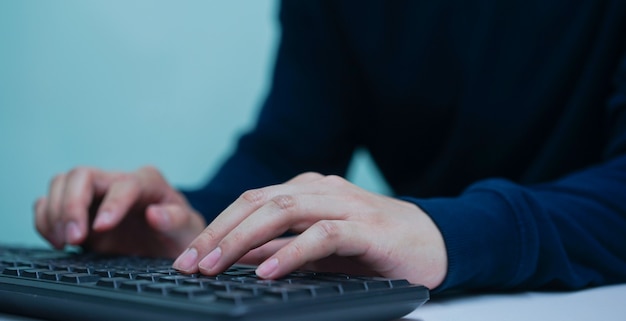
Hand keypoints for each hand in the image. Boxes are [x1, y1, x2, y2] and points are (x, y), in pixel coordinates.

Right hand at [34, 166, 205, 257]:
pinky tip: (57, 240)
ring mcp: (95, 195)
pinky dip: (45, 219)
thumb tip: (154, 214)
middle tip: (74, 238)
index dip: (111, 203)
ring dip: (55, 212)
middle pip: (82, 175)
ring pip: (61, 183)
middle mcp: (118, 182)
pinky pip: (49, 202)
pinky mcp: (78, 211)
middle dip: (72, 205)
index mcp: (148, 182)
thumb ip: (175, 220)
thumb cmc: (180, 235)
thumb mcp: (188, 231)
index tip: (101, 228)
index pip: (124, 184)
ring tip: (66, 242)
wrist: (168, 248)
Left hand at [173, 172, 446, 288]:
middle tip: (188, 263)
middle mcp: (321, 190)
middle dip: (218, 233)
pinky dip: (293, 251)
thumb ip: (282, 247)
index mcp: (307, 191)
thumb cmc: (374, 245)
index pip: (251, 202)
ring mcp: (345, 204)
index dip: (216, 227)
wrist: (434, 242)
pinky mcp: (367, 228)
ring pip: (284, 210)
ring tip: (214, 266)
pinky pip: (323, 234)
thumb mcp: (318, 248)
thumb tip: (238, 257)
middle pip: (258, 202)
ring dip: (243, 239)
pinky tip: (269, 271)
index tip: (187, 256)